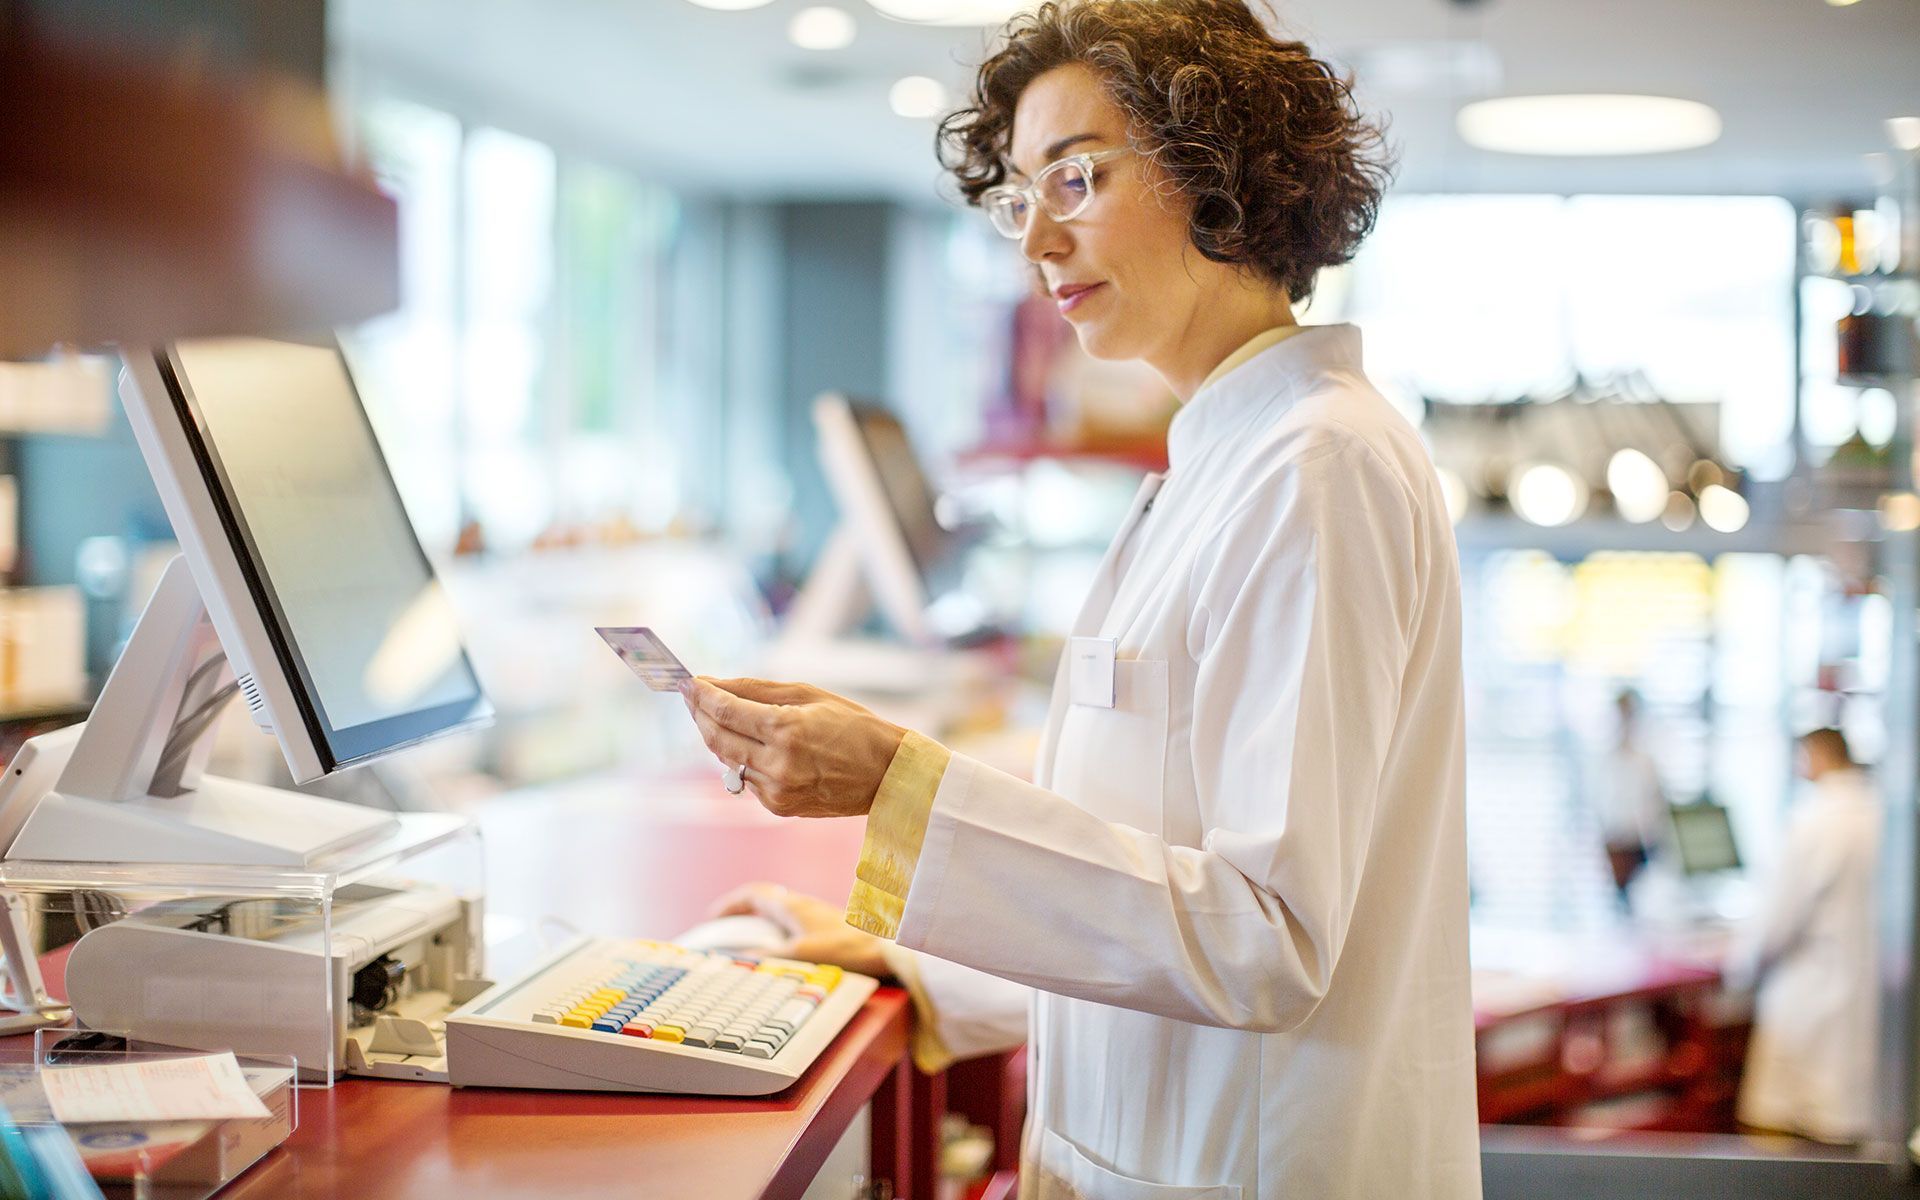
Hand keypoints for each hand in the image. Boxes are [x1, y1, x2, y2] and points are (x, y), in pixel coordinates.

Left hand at [680, 676, 906, 818]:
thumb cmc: (854, 726)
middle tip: (692, 696)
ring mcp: (776, 790)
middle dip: (699, 714)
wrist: (887, 774)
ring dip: (716, 736)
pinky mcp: (778, 808)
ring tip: (716, 715)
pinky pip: (746, 779)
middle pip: (716, 738)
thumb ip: (757, 690)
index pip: (726, 711)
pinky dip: (741, 759)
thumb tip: (716, 684)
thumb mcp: (808, 695)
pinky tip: (749, 744)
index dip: (701, 695)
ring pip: (726, 760)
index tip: (688, 682)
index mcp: (787, 730)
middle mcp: (777, 764)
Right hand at [707, 882, 890, 977]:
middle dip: (741, 912)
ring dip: (760, 922)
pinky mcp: (826, 925)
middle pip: (764, 900)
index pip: (753, 894)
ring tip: (747, 943)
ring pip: (779, 911)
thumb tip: (737, 958)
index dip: (730, 904)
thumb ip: (768, 957)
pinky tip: (779, 951)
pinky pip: (792, 921)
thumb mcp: (799, 956)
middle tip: (725, 930)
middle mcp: (802, 904)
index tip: (713, 918)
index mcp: (791, 906)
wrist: (885, 947)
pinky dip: (776, 931)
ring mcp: (815, 913)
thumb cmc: (846, 949)